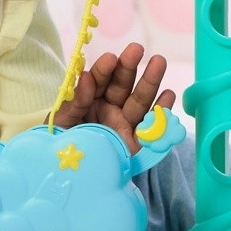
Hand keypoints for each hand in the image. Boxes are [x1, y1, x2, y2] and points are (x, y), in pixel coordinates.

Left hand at [52, 43, 175, 155]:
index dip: (104, 69)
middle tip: (136, 49)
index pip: (99, 80)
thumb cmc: (62, 149)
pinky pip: (153, 124)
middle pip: (122, 85)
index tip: (111, 59)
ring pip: (140, 99)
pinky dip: (162, 110)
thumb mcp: (61, 124)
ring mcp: (125, 124)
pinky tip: (169, 95)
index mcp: (90, 101)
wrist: (72, 181)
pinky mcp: (138, 142)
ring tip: (159, 62)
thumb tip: (85, 76)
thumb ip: (75, 102)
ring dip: (151, 80)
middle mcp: (110, 109)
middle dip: (130, 66)